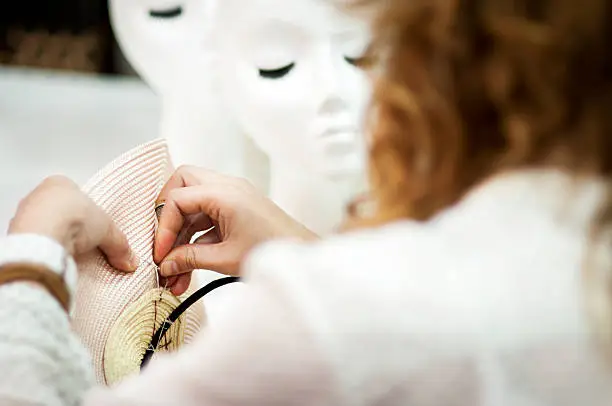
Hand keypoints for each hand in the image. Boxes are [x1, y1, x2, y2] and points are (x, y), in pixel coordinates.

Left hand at [8, 175, 137, 271]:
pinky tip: (57, 258)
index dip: (85, 209)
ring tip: (72, 252)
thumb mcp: (107, 229)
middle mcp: (38, 195)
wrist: (44, 237)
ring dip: (57, 238)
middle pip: (58, 210)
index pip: (73, 194)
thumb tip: (129, 260)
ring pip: (44, 226)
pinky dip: (46, 250)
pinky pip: (35, 242)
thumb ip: (119, 244)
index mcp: (60, 183)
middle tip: (85, 241)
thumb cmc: (73, 218)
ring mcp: (24, 215)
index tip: (93, 224)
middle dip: (71, 225)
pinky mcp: (17, 235)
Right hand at [154, 166, 316, 294]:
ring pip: (194, 202)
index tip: (160, 254)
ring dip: (181, 232)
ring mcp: (234, 195)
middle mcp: (228, 187)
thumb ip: (190, 258)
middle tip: (163, 241)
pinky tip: (191, 262)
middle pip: (183, 183)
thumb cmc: (273, 252)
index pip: (178, 199)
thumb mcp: (226, 259)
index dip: (163, 227)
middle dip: (167, 213)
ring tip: (175, 268)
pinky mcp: (238, 208)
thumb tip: (165, 264)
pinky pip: (207, 214)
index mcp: (225, 193)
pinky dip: (196, 235)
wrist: (304, 254)